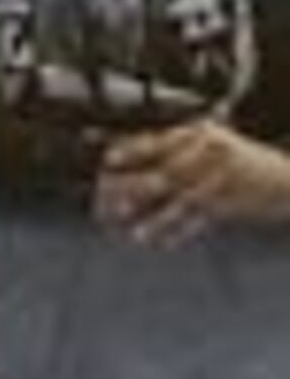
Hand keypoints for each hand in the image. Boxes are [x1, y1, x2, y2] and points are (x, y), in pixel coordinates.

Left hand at [92, 119, 289, 248]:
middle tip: (107, 207)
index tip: (106, 161)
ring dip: (154, 220)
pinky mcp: (231, 203)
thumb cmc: (237, 163)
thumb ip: (170, 150)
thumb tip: (116, 156)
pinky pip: (199, 220)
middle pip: (162, 173)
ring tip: (134, 234)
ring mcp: (221, 178)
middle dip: (132, 192)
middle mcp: (209, 153)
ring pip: (179, 201)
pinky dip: (178, 233)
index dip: (130, 150)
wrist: (286, 181)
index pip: (159, 140)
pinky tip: (160, 243)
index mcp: (199, 135)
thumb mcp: (207, 145)